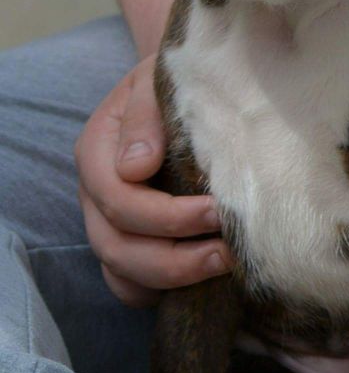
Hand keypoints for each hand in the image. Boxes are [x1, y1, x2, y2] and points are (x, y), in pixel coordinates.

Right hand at [75, 53, 233, 306]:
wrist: (190, 83)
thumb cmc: (181, 80)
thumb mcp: (160, 81)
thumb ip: (145, 117)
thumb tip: (135, 168)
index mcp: (98, 151)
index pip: (117, 199)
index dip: (166, 215)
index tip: (218, 210)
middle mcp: (96, 194)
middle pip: (116, 246)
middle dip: (173, 258)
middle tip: (228, 252)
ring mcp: (111, 222)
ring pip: (122, 272)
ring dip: (172, 281)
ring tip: (226, 267)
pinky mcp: (135, 242)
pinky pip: (134, 284)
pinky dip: (165, 292)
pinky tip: (210, 282)